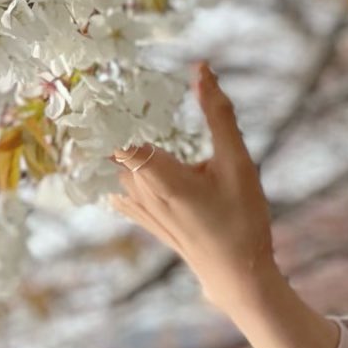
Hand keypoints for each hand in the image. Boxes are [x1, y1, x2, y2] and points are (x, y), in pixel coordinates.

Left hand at [108, 60, 278, 308]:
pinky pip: (124, 190)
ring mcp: (141, 209)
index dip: (109, 108)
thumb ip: (218, 115)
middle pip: (116, 147)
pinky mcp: (147, 220)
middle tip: (115, 91)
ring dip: (126, 148)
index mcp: (159, 176)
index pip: (115, 133)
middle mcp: (141, 192)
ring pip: (121, 168)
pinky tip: (135, 162)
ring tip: (134, 124)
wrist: (239, 276)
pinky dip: (128, 172)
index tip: (105, 82)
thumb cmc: (242, 219)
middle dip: (118, 121)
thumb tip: (202, 70)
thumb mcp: (237, 164)